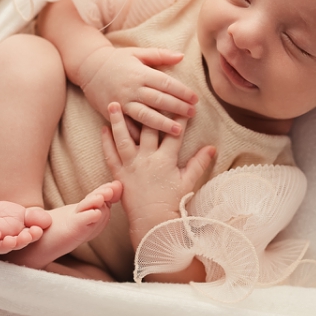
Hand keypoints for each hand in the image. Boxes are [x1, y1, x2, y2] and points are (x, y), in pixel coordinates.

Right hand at [76, 45, 197, 137]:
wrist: (88, 67)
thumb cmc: (117, 59)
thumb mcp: (138, 53)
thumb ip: (160, 55)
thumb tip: (181, 56)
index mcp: (140, 73)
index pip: (165, 83)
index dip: (182, 91)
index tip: (195, 98)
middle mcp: (132, 88)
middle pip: (158, 100)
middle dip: (177, 108)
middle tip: (193, 113)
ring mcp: (122, 102)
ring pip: (145, 115)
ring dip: (162, 124)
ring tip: (178, 131)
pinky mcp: (114, 113)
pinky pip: (127, 125)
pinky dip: (138, 134)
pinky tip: (151, 142)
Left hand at [101, 103, 214, 245]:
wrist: (153, 225)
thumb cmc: (172, 203)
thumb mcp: (188, 182)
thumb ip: (199, 163)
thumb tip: (212, 147)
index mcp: (166, 160)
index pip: (174, 132)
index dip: (178, 116)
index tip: (182, 100)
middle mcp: (148, 159)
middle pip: (148, 128)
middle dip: (148, 108)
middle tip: (145, 90)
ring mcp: (131, 166)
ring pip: (124, 137)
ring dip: (119, 120)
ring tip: (114, 103)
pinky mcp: (119, 175)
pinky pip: (110, 155)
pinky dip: (106, 142)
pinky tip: (104, 128)